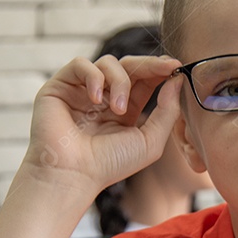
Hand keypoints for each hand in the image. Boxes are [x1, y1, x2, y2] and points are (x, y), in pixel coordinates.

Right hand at [24, 54, 184, 193]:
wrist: (72, 174)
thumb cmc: (110, 164)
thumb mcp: (150, 141)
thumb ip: (168, 111)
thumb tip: (177, 80)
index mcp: (125, 110)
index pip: (144, 80)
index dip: (160, 70)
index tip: (176, 66)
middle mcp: (104, 98)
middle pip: (129, 66)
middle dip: (149, 65)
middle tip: (165, 68)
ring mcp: (82, 91)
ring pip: (108, 63)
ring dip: (121, 81)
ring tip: (119, 110)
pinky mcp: (60, 86)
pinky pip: (81, 64)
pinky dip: (94, 76)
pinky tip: (96, 98)